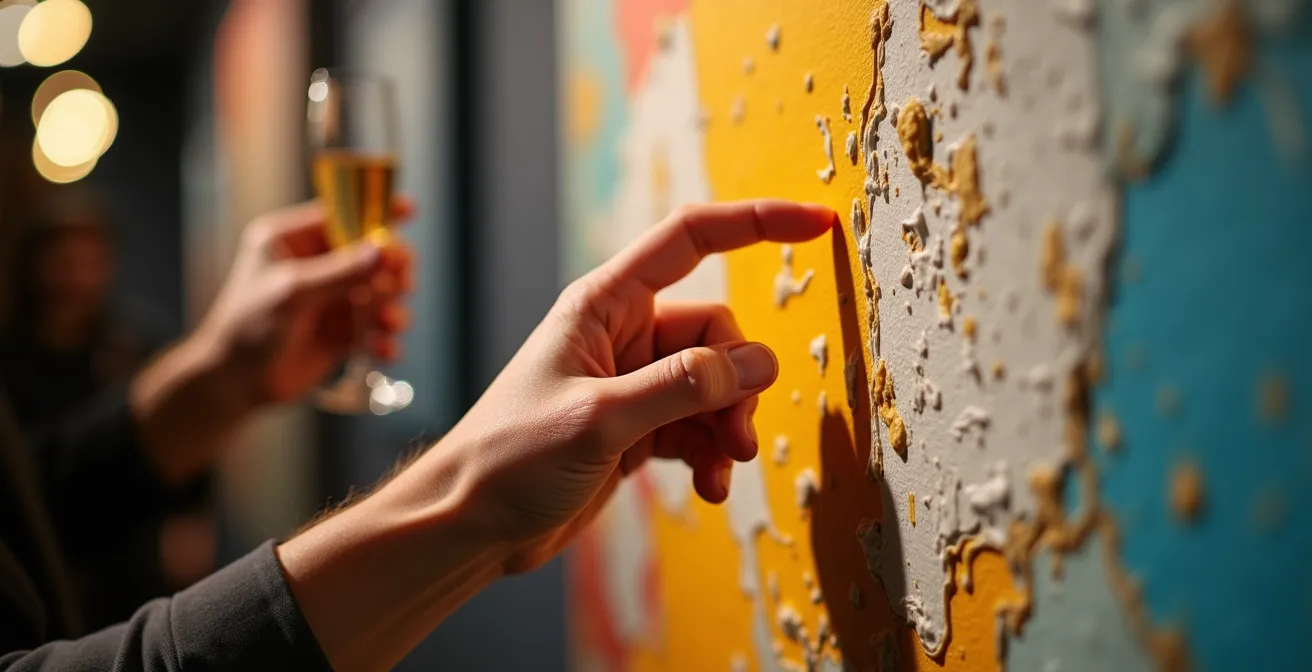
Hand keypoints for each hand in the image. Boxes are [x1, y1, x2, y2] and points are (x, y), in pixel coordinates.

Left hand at [196, 199, 414, 404]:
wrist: (234, 384)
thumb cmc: (247, 327)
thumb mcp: (292, 292)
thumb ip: (340, 271)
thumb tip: (384, 250)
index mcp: (294, 240)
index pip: (343, 213)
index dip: (376, 210)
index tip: (408, 209)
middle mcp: (318, 265)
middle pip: (373, 253)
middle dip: (391, 269)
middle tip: (399, 282)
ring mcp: (333, 298)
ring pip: (383, 291)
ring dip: (392, 306)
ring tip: (388, 323)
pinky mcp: (344, 331)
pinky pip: (378, 327)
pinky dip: (386, 338)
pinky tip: (382, 349)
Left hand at [442, 200, 834, 571]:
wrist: (469, 525)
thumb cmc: (508, 457)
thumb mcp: (598, 419)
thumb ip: (680, 388)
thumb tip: (759, 364)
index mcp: (605, 303)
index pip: (692, 238)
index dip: (757, 222)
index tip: (818, 223)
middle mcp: (624, 334)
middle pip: (717, 332)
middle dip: (737, 381)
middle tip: (735, 433)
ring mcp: (634, 383)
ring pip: (715, 384)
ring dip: (729, 424)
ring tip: (724, 466)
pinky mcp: (639, 428)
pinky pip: (699, 426)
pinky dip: (712, 454)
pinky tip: (710, 487)